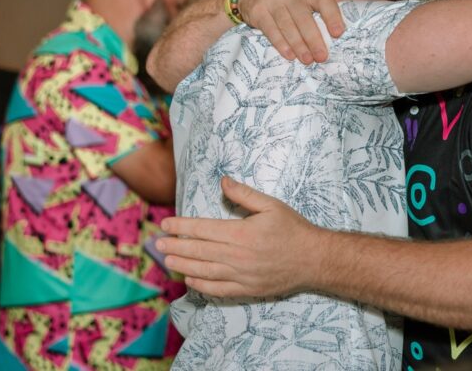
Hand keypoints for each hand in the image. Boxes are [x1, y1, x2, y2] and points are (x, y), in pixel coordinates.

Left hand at [157, 177, 320, 297]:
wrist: (313, 259)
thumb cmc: (293, 229)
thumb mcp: (272, 205)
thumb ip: (244, 194)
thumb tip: (222, 182)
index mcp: (240, 233)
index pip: (202, 229)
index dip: (181, 227)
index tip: (166, 224)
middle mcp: (236, 256)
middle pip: (198, 251)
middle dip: (175, 246)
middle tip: (158, 243)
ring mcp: (240, 275)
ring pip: (203, 271)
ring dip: (182, 265)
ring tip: (167, 259)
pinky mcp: (246, 289)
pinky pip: (216, 289)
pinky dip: (200, 285)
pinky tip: (189, 279)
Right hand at [236, 0, 343, 63]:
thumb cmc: (287, 1)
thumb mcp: (303, 0)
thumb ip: (316, 14)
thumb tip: (334, 41)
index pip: (323, 1)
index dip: (332, 16)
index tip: (338, 33)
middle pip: (304, 19)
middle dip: (314, 40)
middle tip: (322, 57)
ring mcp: (273, 3)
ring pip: (288, 26)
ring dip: (299, 46)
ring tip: (308, 60)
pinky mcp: (258, 12)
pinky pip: (271, 30)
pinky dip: (281, 44)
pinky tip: (289, 55)